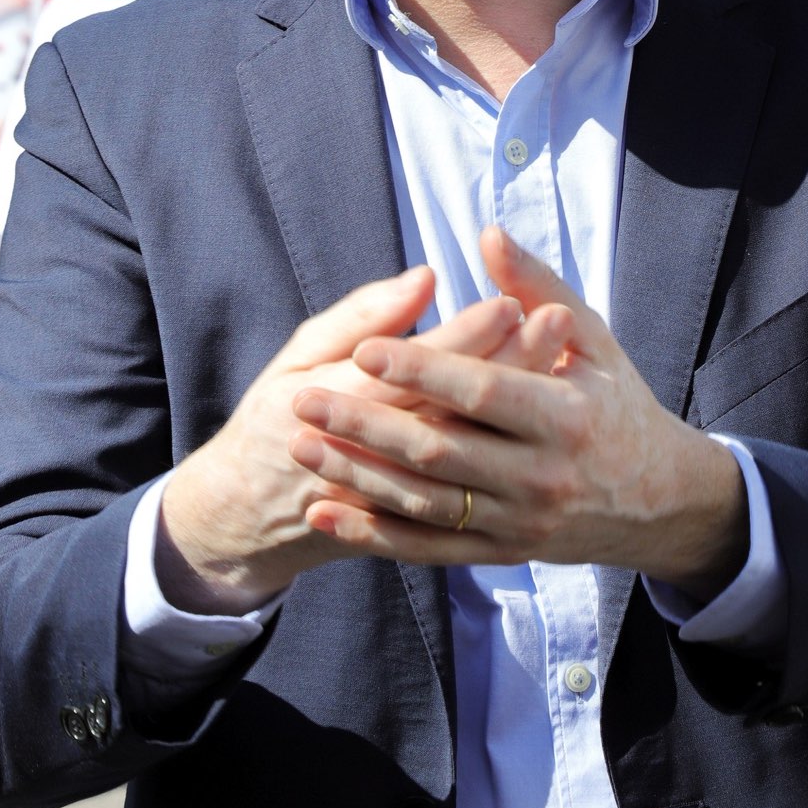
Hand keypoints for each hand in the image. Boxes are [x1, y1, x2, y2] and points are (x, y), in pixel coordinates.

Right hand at [157, 265, 563, 612]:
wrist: (248, 516)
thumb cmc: (271, 417)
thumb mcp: (298, 354)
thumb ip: (361, 316)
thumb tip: (426, 278)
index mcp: (330, 397)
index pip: (413, 365)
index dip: (465, 334)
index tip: (511, 300)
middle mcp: (365, 453)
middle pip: (453, 409)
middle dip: (508, 365)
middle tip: (558, 322)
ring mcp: (389, 497)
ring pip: (468, 452)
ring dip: (513, 407)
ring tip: (559, 363)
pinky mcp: (406, 529)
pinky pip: (464, 496)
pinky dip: (503, 460)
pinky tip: (534, 429)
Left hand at [289, 227, 748, 596]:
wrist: (655, 500)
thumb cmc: (615, 401)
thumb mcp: (593, 338)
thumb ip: (536, 286)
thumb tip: (488, 232)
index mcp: (566, 416)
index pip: (482, 393)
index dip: (422, 373)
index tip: (364, 351)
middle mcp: (543, 476)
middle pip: (441, 453)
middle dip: (366, 426)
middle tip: (304, 400)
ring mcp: (520, 522)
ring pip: (425, 503)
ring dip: (358, 478)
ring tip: (302, 447)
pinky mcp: (502, 552)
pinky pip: (428, 548)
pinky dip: (375, 535)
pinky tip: (327, 513)